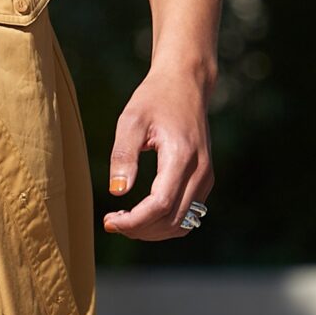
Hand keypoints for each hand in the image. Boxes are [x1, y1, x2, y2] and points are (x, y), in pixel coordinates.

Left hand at [103, 67, 213, 242]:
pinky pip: (188, 215)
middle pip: (172, 220)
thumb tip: (118, 192)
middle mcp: (200, 171)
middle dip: (140, 229)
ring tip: (125, 221)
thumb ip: (123, 156)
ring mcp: (206, 177)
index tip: (109, 221)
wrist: (186, 83)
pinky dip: (165, 223)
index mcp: (182, 156)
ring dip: (153, 231)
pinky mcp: (205, 180)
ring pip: (183, 223)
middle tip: (112, 222)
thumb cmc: (155, 98)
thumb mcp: (131, 120)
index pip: (160, 205)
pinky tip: (142, 215)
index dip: (134, 221)